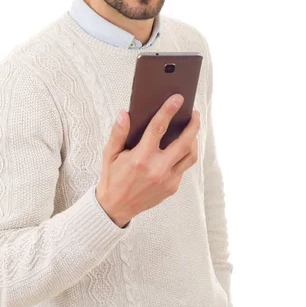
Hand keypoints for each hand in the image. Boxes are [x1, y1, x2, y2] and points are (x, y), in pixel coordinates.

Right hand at [96, 94, 200, 226]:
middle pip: (185, 142)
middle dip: (193, 125)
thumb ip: (118, 133)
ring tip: (191, 130)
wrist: (116, 207)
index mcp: (141, 158)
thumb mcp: (110, 153)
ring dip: (193, 140)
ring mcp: (167, 180)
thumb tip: (124, 114)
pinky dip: (184, 155)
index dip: (168, 111)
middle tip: (195, 113)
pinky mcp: (172, 187)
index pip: (158, 128)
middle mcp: (157, 169)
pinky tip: (180, 147)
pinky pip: (183, 167)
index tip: (177, 99)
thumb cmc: (112, 177)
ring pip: (190, 155)